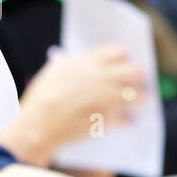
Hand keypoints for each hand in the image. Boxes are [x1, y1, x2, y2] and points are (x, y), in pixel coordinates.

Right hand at [0, 44, 145, 166]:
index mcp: (89, 62)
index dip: (121, 58)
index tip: (120, 64)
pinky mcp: (109, 120)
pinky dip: (126, 120)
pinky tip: (120, 121)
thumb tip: (71, 60)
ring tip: (131, 104)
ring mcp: (108, 99)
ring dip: (137, 100)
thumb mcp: (52, 72)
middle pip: (135, 71)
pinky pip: (128, 119)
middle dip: (136, 78)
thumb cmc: (41, 98)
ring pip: (139, 96)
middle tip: (132, 84)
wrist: (37, 125)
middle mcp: (103, 77)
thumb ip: (67, 63)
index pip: (119, 51)